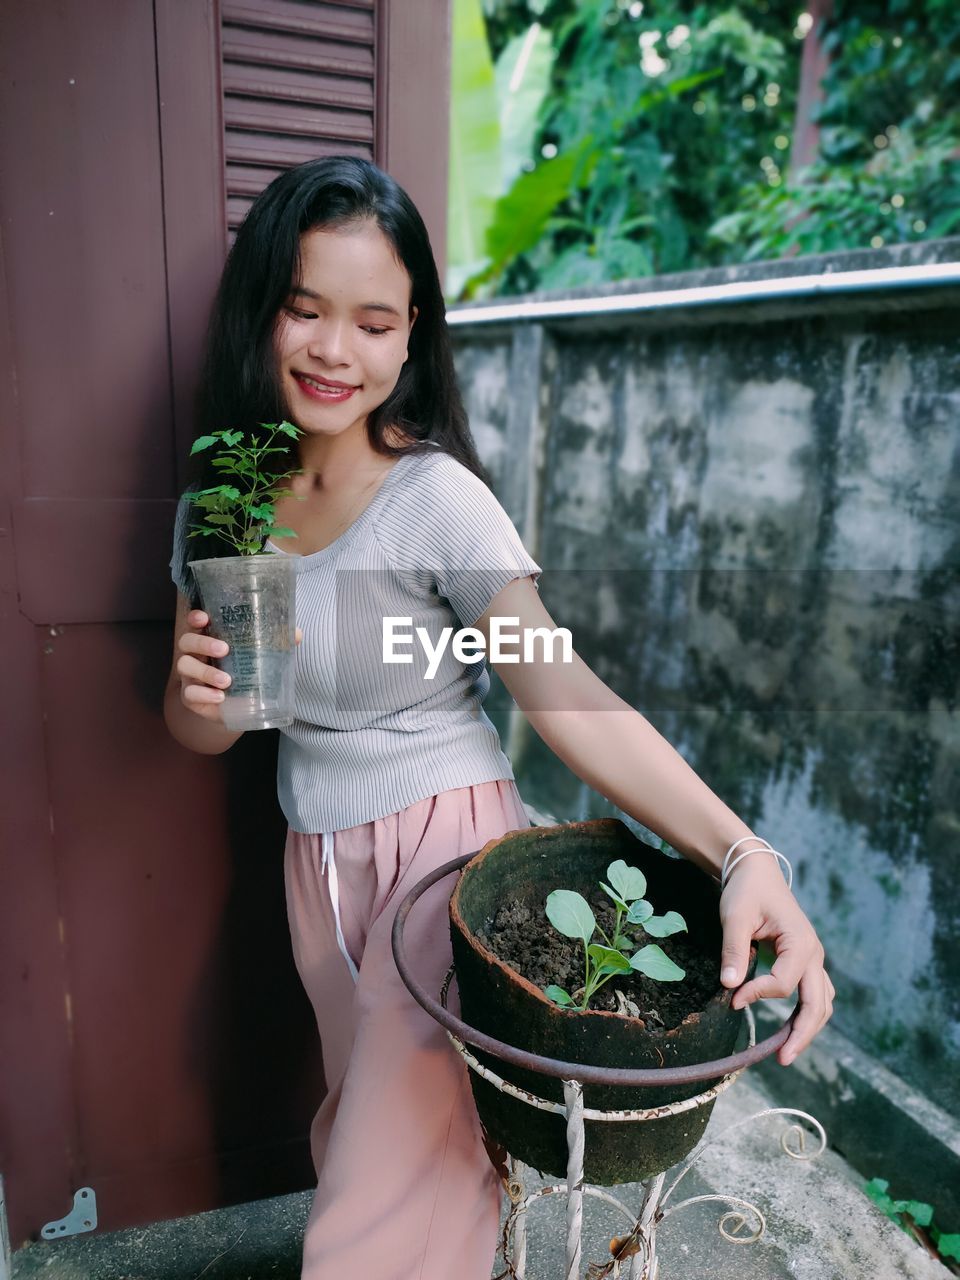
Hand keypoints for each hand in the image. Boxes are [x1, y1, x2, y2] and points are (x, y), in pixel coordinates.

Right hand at [175, 611, 303, 721]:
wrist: (242, 709)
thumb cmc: (248, 675)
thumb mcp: (262, 658)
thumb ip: (276, 644)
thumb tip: (296, 633)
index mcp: (210, 639)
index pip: (195, 622)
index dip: (195, 617)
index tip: (204, 617)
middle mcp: (196, 654)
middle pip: (186, 641)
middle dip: (203, 642)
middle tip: (224, 649)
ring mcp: (190, 676)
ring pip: (184, 665)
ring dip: (205, 672)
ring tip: (227, 680)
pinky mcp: (191, 697)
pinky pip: (189, 694)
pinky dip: (204, 695)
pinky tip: (220, 697)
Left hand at [718, 853, 833, 1066]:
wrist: (756, 871)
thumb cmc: (746, 891)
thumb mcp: (735, 917)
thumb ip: (734, 951)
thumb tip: (730, 987)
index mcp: (800, 942)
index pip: (784, 983)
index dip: (757, 994)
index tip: (732, 998)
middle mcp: (814, 954)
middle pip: (818, 1003)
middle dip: (802, 1033)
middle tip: (782, 1059)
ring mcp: (813, 958)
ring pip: (822, 1002)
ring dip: (808, 1028)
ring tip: (787, 1052)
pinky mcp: (805, 961)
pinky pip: (815, 994)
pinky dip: (807, 1014)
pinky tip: (791, 1029)